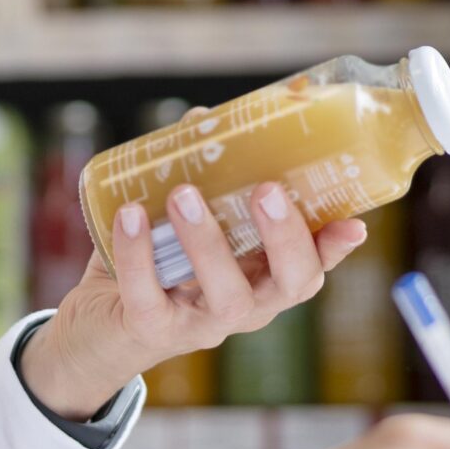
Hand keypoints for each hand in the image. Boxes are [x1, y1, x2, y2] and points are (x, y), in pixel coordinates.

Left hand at [20, 176, 369, 420]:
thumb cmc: (154, 265)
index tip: (353, 223)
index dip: (335, 247)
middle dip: (285, 238)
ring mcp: (202, 324)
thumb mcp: (185, 224)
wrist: (96, 329)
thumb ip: (201, 177)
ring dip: (208, 242)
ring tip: (184, 194)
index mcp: (263, 277)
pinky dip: (139, 254)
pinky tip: (130, 214)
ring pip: (226, 296)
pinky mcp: (150, 330)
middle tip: (267, 190)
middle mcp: (246, 306)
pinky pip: (149, 296)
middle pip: (291, 284)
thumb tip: (202, 118)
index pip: (313, 265)